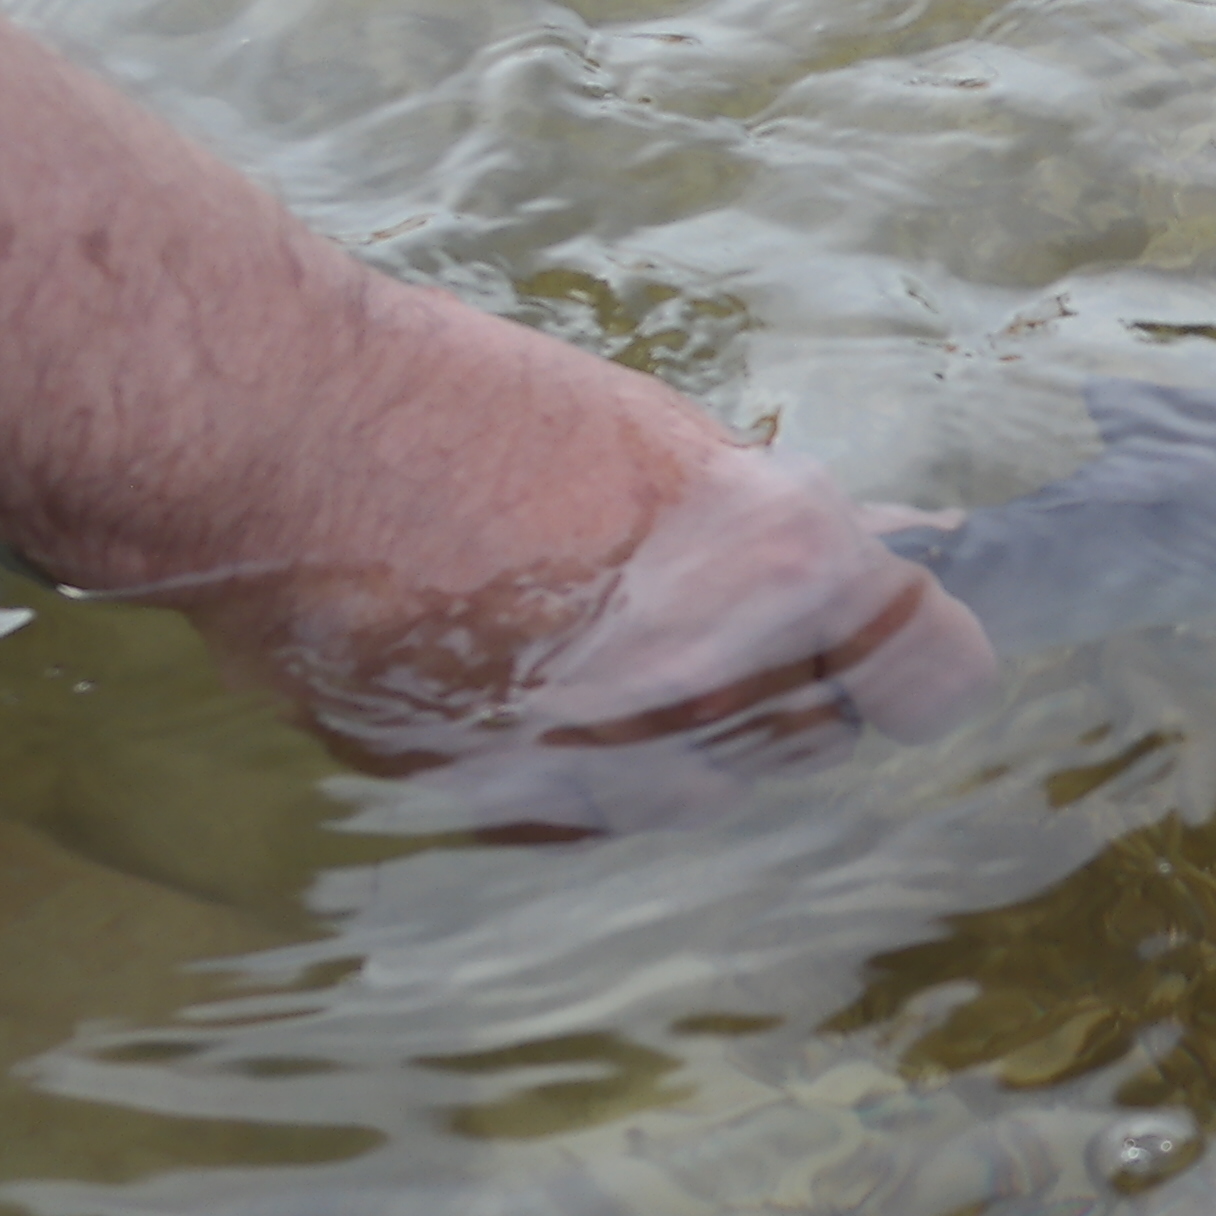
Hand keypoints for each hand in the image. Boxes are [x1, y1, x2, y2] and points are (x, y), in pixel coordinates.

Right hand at [144, 301, 993, 836]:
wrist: (277, 437)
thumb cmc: (473, 406)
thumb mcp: (671, 439)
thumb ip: (784, 523)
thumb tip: (890, 549)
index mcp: (780, 571)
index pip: (938, 677)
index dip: (909, 648)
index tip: (876, 628)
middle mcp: (708, 682)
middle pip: (820, 738)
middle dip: (787, 683)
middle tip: (704, 610)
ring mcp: (600, 754)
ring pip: (702, 792)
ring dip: (679, 735)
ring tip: (593, 635)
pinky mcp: (498, 796)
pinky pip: (586, 810)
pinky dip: (576, 765)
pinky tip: (519, 677)